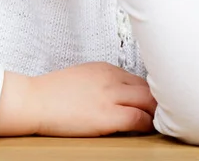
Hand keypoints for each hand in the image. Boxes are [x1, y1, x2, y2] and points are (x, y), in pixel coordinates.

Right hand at [27, 62, 157, 136]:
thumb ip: (102, 81)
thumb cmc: (53, 93)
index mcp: (104, 68)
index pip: (137, 77)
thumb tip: (117, 94)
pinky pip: (139, 119)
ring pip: (148, 101)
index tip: (151, 101)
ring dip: (156, 112)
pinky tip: (147, 129)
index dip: (147, 92)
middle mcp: (111, 78)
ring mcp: (110, 96)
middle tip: (163, 112)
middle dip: (157, 100)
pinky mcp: (108, 116)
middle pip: (147, 87)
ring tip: (160, 122)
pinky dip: (148, 124)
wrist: (35, 100)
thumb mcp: (82, 76)